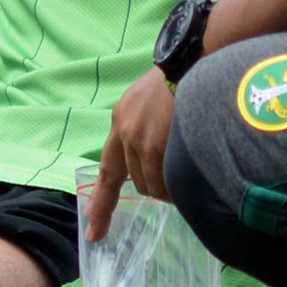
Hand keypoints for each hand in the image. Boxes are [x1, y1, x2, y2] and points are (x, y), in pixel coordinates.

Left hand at [85, 74, 177, 241]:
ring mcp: (139, 140)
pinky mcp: (155, 144)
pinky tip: (191, 168)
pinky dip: (176, 184)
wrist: (194, 57)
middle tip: (174, 172)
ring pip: (150, 185)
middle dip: (152, 185)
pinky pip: (165, 181)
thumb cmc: (184, 76)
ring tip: (188, 163)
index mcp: (121, 121)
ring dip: (167, 185)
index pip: (107, 171)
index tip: (92, 229)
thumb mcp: (153, 100)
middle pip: (134, 181)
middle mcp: (124, 132)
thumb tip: (158, 154)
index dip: (100, 203)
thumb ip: (147, 126)